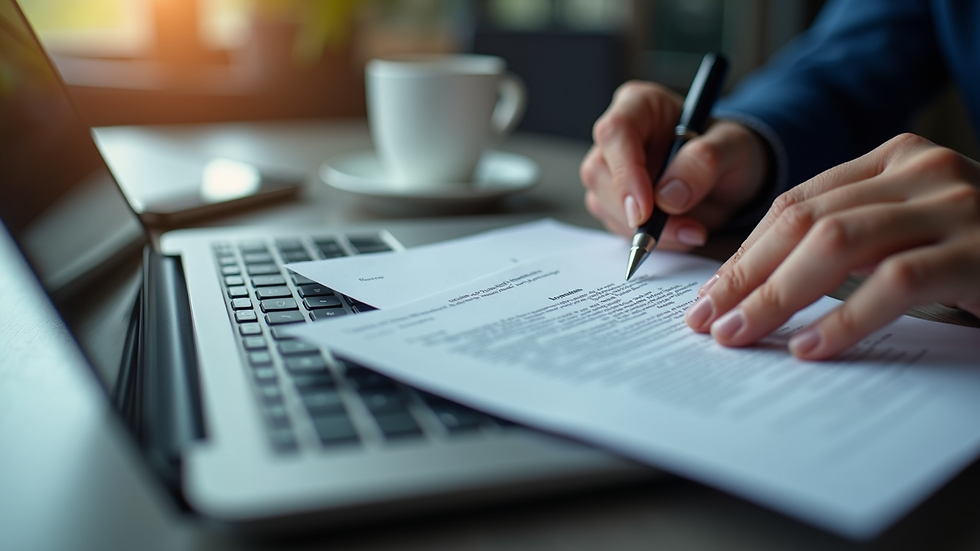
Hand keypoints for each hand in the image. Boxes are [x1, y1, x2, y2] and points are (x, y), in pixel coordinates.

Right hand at [580, 80, 768, 248]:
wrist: (730, 179)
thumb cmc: (727, 150)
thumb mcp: (734, 146)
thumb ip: (706, 161)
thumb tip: (668, 196)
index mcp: (640, 105)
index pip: (616, 131)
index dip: (625, 171)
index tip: (646, 209)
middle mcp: (617, 136)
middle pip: (599, 173)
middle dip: (634, 211)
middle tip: (681, 230)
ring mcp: (611, 170)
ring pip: (603, 204)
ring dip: (645, 231)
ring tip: (692, 231)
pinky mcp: (614, 201)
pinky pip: (617, 226)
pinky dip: (649, 239)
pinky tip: (681, 234)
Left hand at [685, 133, 979, 359]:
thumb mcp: (911, 233)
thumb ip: (852, 241)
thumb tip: (761, 290)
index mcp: (895, 161)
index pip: (795, 203)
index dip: (745, 252)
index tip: (710, 295)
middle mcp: (921, 172)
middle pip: (803, 221)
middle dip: (747, 276)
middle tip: (709, 321)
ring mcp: (954, 205)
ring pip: (835, 245)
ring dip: (776, 296)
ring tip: (740, 335)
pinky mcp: (978, 250)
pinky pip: (894, 283)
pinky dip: (844, 320)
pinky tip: (810, 347)